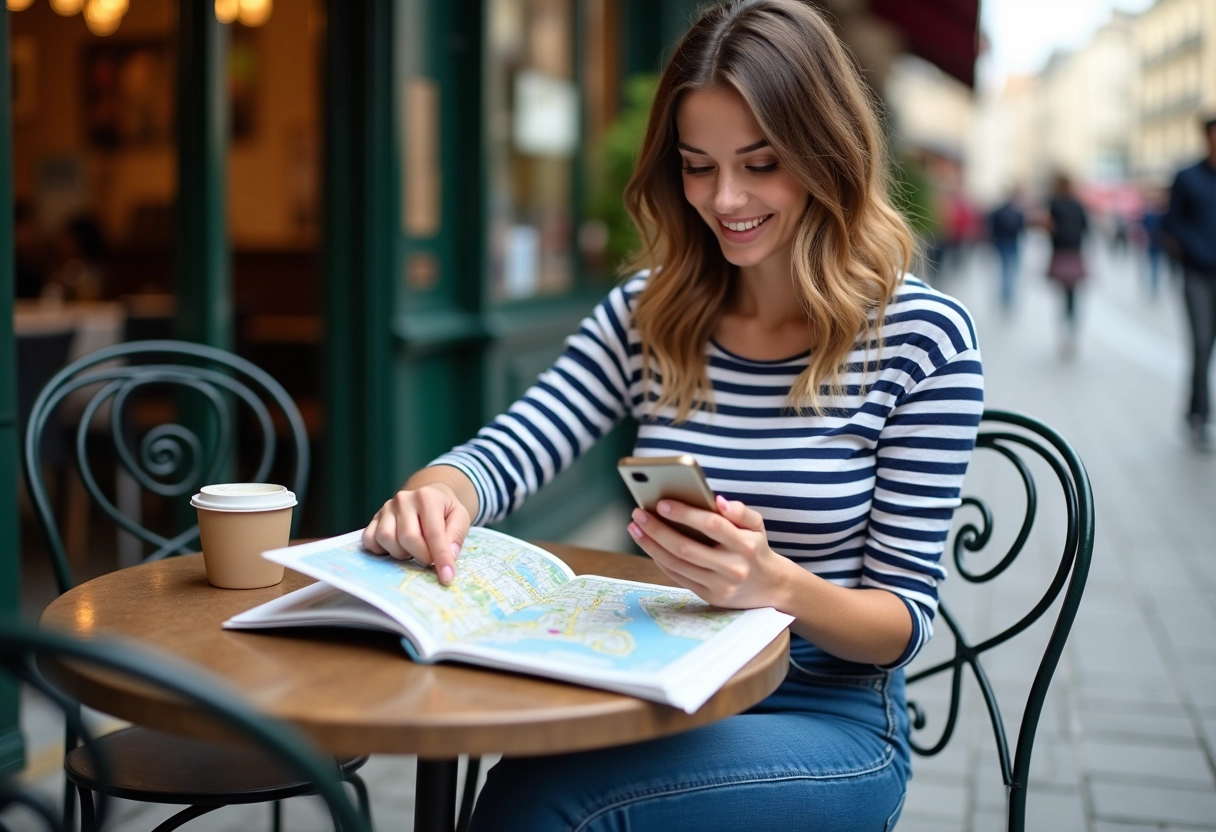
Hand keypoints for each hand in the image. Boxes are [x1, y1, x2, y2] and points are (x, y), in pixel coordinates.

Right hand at [362, 483, 469, 584]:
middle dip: (422, 556)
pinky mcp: (374, 518)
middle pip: (408, 538)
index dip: (440, 557)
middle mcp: (403, 500)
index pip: (433, 533)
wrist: (428, 496)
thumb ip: (456, 536)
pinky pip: (370, 540)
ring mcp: (386, 508)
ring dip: (401, 554)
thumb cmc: (444, 510)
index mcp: (427, 497)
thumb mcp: (460, 517)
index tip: (447, 578)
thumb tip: (449, 556)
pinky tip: (396, 549)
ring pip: (386, 539)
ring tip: (413, 550)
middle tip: (430, 559)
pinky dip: (381, 550)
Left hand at [627, 495, 792, 608]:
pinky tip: (649, 545)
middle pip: (687, 548)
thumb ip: (740, 511)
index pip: (712, 525)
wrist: (770, 588)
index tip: (662, 503)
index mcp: (746, 545)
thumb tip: (717, 501)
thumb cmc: (756, 548)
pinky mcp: (710, 597)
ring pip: (677, 564)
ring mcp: (720, 586)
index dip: (685, 514)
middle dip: (658, 530)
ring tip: (636, 528)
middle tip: (638, 514)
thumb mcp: (756, 526)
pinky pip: (678, 577)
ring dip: (651, 545)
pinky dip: (660, 560)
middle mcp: (733, 568)